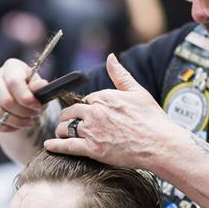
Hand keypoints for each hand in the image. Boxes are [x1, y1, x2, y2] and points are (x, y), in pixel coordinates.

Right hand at [0, 58, 49, 133]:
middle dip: (23, 113)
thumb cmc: (31, 92)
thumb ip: (40, 87)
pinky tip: (14, 126)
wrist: (21, 100)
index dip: (26, 98)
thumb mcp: (40, 89)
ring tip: (26, 121)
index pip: (14, 82)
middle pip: (6, 101)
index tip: (37, 107)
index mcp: (11, 66)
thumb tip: (40, 85)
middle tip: (33, 115)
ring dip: (15, 122)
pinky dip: (3, 127)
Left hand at [44, 54, 179, 168]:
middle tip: (68, 122)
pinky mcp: (93, 149)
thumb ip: (120, 75)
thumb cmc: (152, 119)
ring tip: (62, 133)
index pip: (86, 99)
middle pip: (71, 112)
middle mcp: (95, 112)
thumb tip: (111, 57)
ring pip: (66, 128)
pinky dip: (56, 146)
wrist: (159, 144)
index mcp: (104, 97)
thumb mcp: (137, 91)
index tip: (87, 112)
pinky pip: (67, 146)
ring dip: (62, 130)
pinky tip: (49, 145)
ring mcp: (92, 131)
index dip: (86, 106)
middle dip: (69, 117)